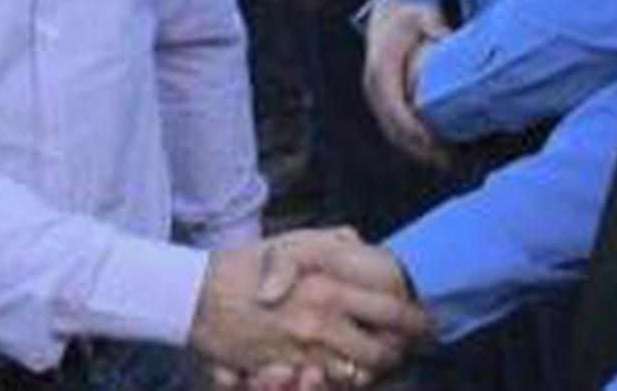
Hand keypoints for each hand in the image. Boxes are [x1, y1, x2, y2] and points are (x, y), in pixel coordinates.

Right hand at [191, 228, 428, 387]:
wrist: (196, 296)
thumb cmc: (246, 265)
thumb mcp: (293, 240)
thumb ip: (332, 241)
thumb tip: (359, 243)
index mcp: (329, 286)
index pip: (389, 311)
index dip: (411, 322)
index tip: (421, 323)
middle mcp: (321, 320)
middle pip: (379, 352)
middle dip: (394, 354)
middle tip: (401, 350)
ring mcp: (302, 349)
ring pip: (355, 374)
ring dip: (367, 372)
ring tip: (373, 363)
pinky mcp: (283, 369)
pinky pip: (323, 384)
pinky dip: (336, 382)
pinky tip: (337, 371)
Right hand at [364, 0, 454, 167]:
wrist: (387, 14)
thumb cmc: (410, 16)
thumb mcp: (425, 16)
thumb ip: (436, 28)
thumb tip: (451, 41)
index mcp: (382, 70)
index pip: (397, 109)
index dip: (416, 130)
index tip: (436, 144)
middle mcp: (375, 88)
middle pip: (395, 129)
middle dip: (422, 150)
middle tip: (452, 163)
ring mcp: (376, 97)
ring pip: (395, 134)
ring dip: (419, 152)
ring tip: (450, 164)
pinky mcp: (382, 103)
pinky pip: (396, 130)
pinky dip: (415, 144)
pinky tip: (438, 152)